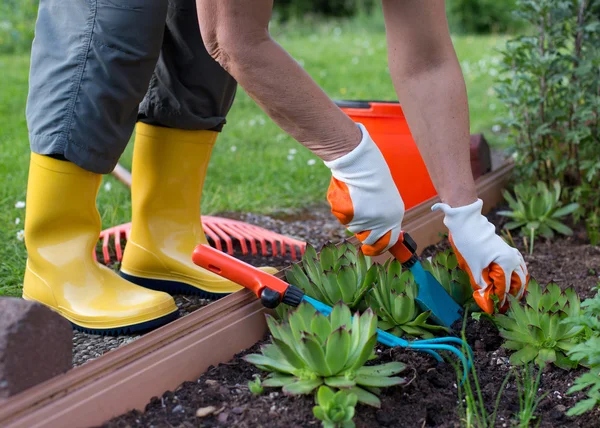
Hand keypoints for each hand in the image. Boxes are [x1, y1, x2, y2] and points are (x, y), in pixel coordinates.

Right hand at [325, 124, 404, 255]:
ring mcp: (367, 220)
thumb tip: (374, 229)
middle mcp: (383, 222)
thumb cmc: (372, 174)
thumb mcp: (384, 196)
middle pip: (367, 238)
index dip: (378, 247)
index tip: (368, 250)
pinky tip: (348, 193)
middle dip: (361, 229)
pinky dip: (342, 207)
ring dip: (351, 216)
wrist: (361, 163)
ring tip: (355, 195)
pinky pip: (342, 217)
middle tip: (358, 212)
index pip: (388, 242)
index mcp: (395, 216)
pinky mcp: (352, 216)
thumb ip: (381, 213)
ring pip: (353, 227)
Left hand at [432, 199, 528, 313]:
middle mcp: (513, 258)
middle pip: (518, 282)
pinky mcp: (507, 250)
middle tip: (506, 307)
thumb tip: (485, 299)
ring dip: (517, 285)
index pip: (505, 288)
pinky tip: (512, 280)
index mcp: (506, 263)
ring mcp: (511, 253)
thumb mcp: (473, 267)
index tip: (497, 310)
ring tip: (512, 297)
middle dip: (513, 295)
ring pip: (521, 273)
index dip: (501, 300)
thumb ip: (480, 284)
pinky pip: (518, 264)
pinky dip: (516, 274)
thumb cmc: (469, 244)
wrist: (467, 224)